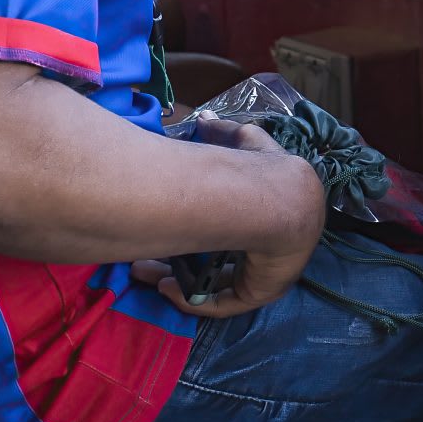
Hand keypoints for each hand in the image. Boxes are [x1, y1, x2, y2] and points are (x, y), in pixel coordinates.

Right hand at [132, 121, 323, 317]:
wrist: (277, 199)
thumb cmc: (258, 169)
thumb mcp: (243, 143)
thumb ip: (225, 133)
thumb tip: (202, 120)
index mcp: (279, 209)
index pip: (241, 222)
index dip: (206, 223)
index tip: (175, 222)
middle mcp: (277, 243)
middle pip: (224, 255)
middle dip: (182, 255)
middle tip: (144, 256)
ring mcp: (273, 270)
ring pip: (219, 280)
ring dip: (179, 278)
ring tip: (143, 270)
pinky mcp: (265, 291)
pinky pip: (226, 301)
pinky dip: (194, 298)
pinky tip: (166, 287)